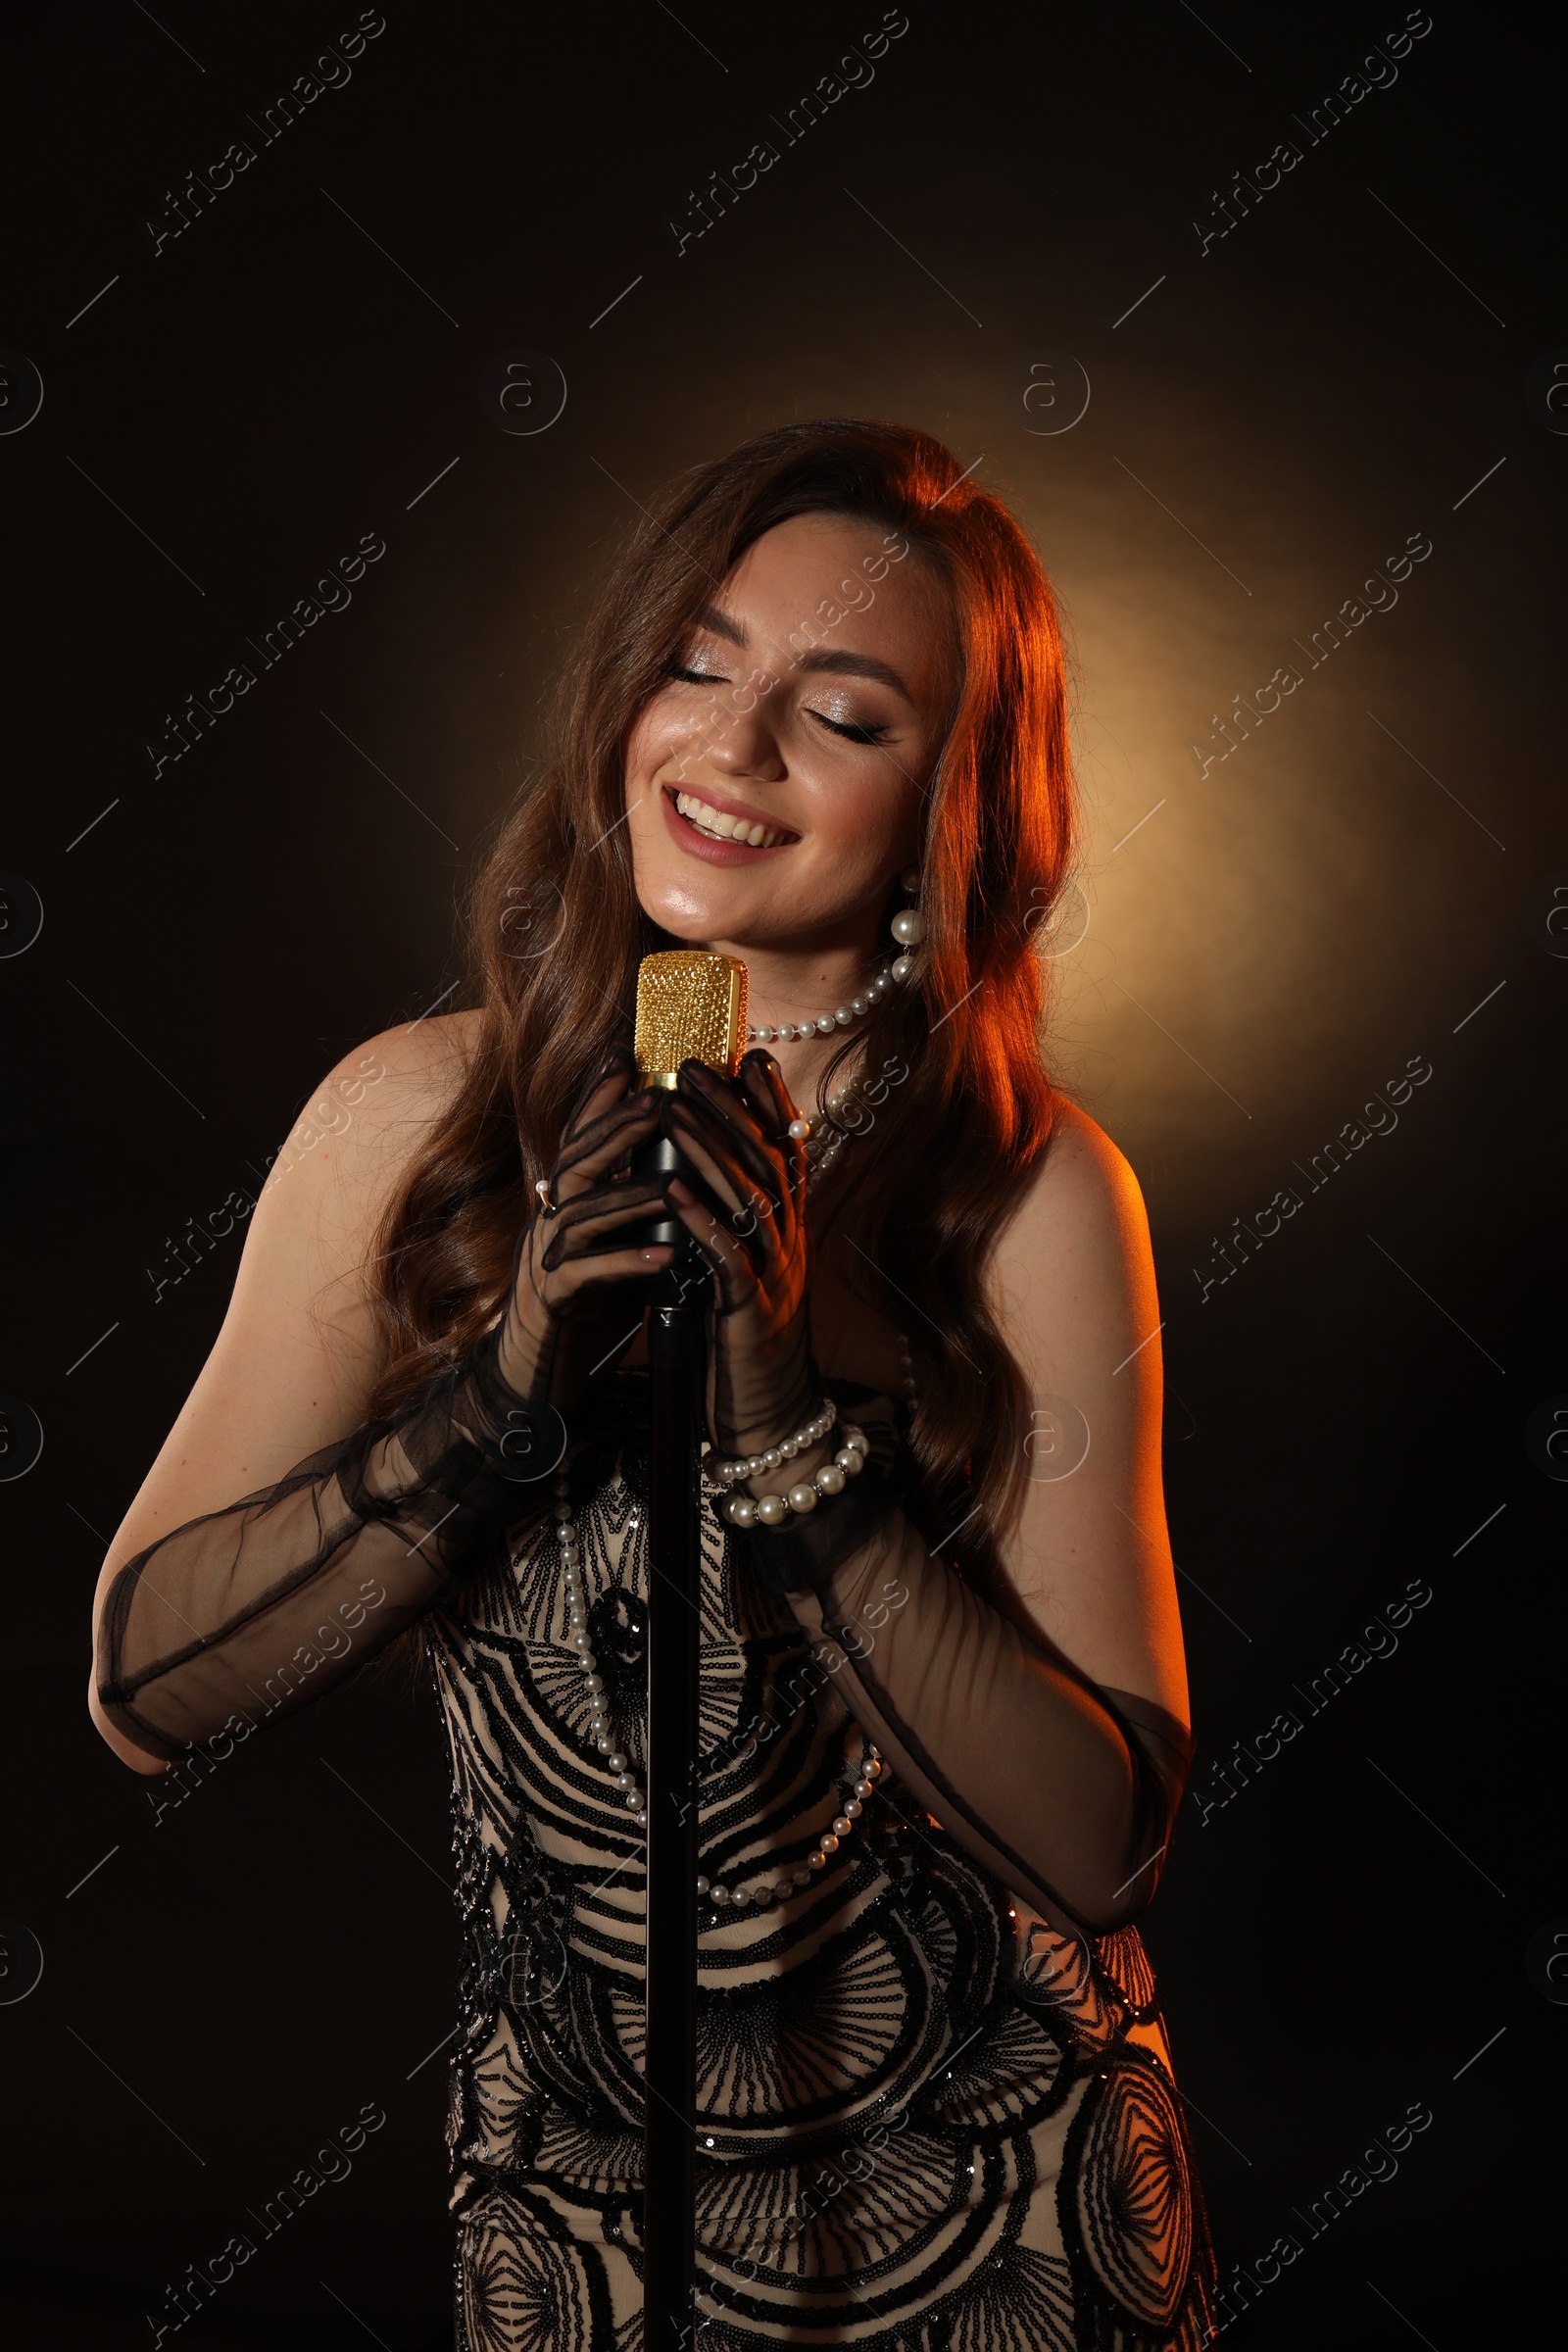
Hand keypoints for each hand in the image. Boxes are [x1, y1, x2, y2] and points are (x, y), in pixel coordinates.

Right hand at [495, 1048, 672, 1405]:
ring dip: (631, 1196)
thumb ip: (632, 1213)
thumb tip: (677, 1171)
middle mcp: (549, 1223)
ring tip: (674, 1182)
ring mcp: (545, 1261)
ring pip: (583, 1216)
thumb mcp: (610, 1249)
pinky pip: (586, 1276)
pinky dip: (626, 1264)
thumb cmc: (581, 1311)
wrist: (533, 1377)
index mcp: (564, 1206)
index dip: (598, 1097)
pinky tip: (666, 1258)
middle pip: (577, 1163)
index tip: (625, 1054)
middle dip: (615, 1128)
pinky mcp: (550, 1303)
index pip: (579, 1140)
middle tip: (656, 1098)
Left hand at [663, 1052, 813, 1453]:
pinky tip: (671, 1188)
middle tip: (693, 1064)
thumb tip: (706, 1174)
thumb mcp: (747, 1269)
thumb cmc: (746, 1340)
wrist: (770, 1416)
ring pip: (749, 1197)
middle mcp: (790, 1242)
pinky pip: (728, 1256)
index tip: (750, 1055)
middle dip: (730, 1108)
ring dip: (709, 1148)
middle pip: (768, 1160)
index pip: (788, 1152)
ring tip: (671, 1107)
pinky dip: (700, 1219)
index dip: (773, 1102)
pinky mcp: (751, 1310)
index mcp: (789, 1230)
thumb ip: (739, 1224)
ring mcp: (775, 1274)